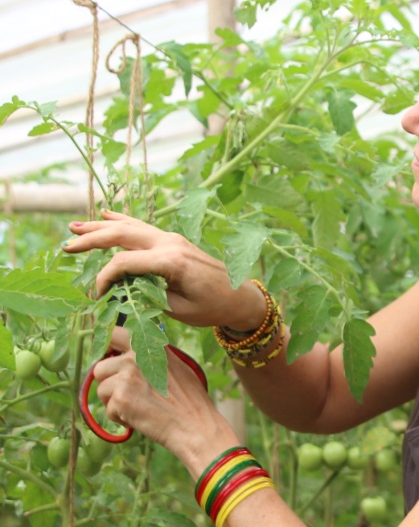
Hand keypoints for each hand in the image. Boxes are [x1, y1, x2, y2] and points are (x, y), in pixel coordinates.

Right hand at [64, 211, 265, 329]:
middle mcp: (170, 243)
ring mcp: (172, 238)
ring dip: (101, 226)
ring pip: (130, 226)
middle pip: (122, 234)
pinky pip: (143, 227)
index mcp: (172, 261)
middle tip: (67, 246)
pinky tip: (106, 216)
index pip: (125, 263)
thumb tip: (120, 289)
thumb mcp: (177, 310)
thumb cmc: (212, 308)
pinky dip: (122, 221)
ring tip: (75, 227)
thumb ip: (147, 297)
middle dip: (92, 239)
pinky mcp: (174, 240)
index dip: (105, 279)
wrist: (241, 297)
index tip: (97, 296)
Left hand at [91, 326, 234, 464]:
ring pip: (101, 390)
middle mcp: (135, 357)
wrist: (195, 426)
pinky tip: (140, 419)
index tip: (107, 359)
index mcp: (149, 346)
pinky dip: (121, 418)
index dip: (105, 348)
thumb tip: (130, 356)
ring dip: (114, 403)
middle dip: (110, 385)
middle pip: (100, 368)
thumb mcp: (177, 367)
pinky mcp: (121, 398)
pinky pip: (108, 410)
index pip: (114, 334)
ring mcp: (126, 377)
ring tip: (139, 409)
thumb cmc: (190, 401)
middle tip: (130, 397)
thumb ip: (153, 358)